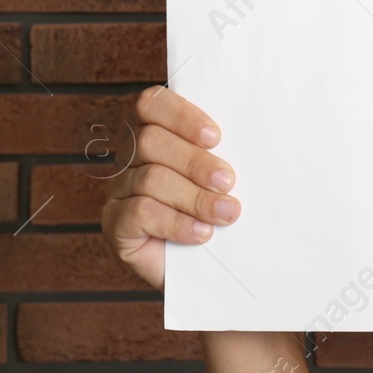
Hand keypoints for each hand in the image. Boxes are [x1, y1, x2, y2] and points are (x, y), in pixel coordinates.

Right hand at [101, 86, 241, 290]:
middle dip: (196, 162)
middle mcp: (133, 158)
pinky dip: (176, 222)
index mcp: (159, 134)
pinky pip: (139, 213)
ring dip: (195, 197)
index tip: (216, 137)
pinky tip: (201, 234)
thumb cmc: (222, 212)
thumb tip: (256, 135)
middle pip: (151, 141)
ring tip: (226, 213)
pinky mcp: (115, 224)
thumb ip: (227, 153)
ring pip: (150, 179)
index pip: (152, 104)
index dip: (181, 115)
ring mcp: (120, 191)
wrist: (211, 268)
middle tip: (228, 182)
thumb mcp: (228, 178)